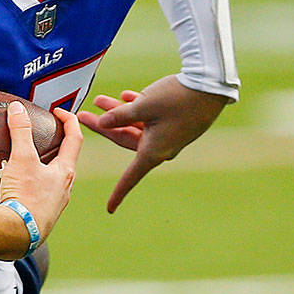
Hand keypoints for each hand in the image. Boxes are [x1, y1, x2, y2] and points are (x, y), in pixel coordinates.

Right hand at [0, 102, 78, 248]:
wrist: (17, 235)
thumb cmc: (25, 198)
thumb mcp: (21, 159)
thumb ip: (20, 132)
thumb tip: (17, 109)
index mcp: (65, 172)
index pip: (75, 138)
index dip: (69, 120)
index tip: (57, 111)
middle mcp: (65, 188)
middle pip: (67, 159)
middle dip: (58, 142)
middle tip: (45, 132)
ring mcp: (55, 203)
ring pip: (56, 178)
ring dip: (48, 165)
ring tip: (31, 158)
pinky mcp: (43, 214)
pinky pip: (44, 193)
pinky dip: (37, 183)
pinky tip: (22, 184)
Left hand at [78, 74, 229, 211]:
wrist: (210, 84)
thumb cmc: (177, 98)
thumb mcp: (144, 106)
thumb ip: (119, 116)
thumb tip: (103, 123)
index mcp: (154, 151)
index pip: (131, 177)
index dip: (118, 193)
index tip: (109, 208)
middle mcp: (162, 146)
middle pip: (125, 140)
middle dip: (104, 127)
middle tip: (84, 115)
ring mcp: (169, 133)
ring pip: (136, 126)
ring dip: (119, 113)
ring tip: (100, 99)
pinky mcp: (175, 120)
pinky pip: (150, 118)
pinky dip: (137, 108)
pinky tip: (126, 95)